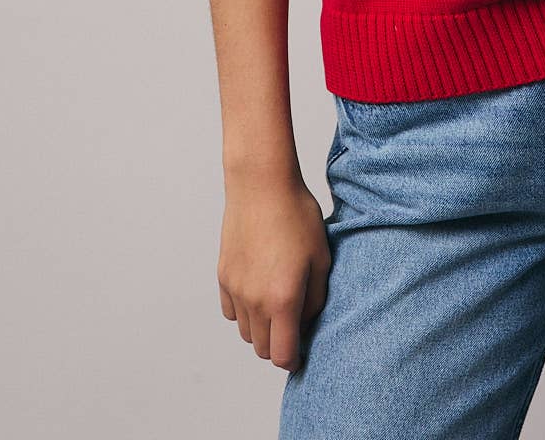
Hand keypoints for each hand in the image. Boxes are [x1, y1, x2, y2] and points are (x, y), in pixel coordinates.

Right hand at [217, 170, 331, 374]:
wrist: (261, 184)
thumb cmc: (297, 215)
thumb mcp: (321, 258)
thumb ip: (315, 299)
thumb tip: (305, 322)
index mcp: (282, 299)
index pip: (281, 356)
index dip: (293, 360)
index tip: (301, 352)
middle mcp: (254, 300)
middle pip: (262, 349)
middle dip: (278, 345)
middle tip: (293, 325)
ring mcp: (235, 288)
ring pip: (246, 332)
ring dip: (261, 329)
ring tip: (277, 304)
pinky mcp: (223, 275)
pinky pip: (232, 311)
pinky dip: (244, 311)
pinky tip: (258, 289)